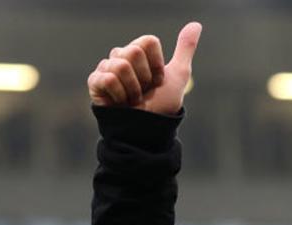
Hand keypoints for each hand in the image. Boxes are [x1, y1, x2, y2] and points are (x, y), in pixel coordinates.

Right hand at [87, 22, 201, 115]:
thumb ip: (185, 49)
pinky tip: (120, 103)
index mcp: (140, 53)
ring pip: (121, 64)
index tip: (158, 80)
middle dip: (145, 77)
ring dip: (133, 88)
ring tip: (132, 99)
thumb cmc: (162, 106)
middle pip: (133, 51)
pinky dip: (120, 94)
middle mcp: (122, 57)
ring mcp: (107, 68)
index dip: (157, 64)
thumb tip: (196, 25)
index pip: (148, 42)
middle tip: (144, 91)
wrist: (148, 131)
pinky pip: (108, 78)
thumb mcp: (179, 76)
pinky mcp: (95, 82)